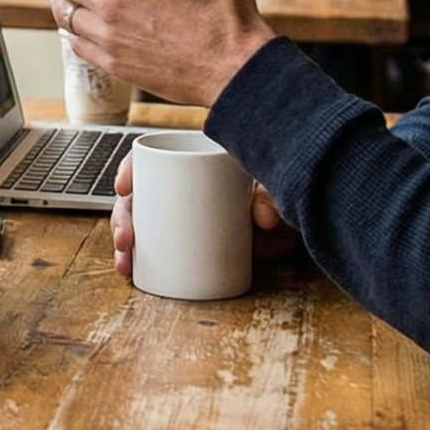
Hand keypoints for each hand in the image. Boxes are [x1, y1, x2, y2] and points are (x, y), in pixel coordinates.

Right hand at [110, 154, 299, 276]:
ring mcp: (189, 214)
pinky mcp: (195, 241)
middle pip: (144, 195)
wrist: (305, 210)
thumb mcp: (276, 186)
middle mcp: (188, 186)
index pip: (156, 157)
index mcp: (201, 162)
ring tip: (126, 264)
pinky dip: (143, 260)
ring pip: (146, 222)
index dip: (132, 168)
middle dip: (124, 217)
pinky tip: (131, 272)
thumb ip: (272, 197)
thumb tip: (262, 218)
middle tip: (126, 239)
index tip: (124, 188)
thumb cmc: (285, 190)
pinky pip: (161, 245)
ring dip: (128, 243)